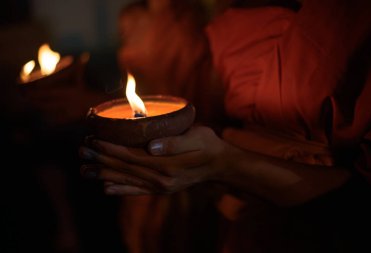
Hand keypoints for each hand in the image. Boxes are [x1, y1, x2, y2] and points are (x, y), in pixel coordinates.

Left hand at [79, 126, 230, 194]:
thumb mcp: (197, 138)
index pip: (131, 156)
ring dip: (104, 173)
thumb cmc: (208, 145)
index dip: (110, 148)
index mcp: (167, 166)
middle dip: (101, 159)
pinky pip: (136, 190)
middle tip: (81, 151)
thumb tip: (151, 146)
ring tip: (84, 169)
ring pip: (126, 180)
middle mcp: (160, 180)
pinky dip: (120, 189)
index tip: (93, 139)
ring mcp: (160, 186)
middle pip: (124, 168)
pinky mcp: (161, 189)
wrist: (220, 165)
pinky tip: (106, 188)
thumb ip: (175, 142)